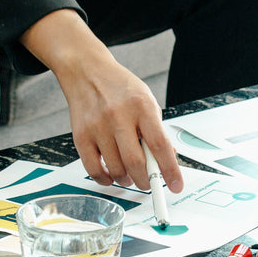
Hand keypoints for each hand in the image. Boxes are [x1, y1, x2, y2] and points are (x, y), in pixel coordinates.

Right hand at [58, 56, 180, 191]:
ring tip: (129, 175)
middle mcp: (119, 116)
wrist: (86, 71)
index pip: (160, 145)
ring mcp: (98, 126)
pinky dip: (105, 179)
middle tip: (149, 183)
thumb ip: (156, 129)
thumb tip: (167, 158)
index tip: (176, 185)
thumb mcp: (146, 100)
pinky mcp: (81, 135)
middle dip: (146, 180)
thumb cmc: (119, 87)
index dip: (170, 170)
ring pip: (116, 169)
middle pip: (136, 162)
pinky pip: (93, 169)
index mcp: (141, 106)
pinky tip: (111, 175)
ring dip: (126, 179)